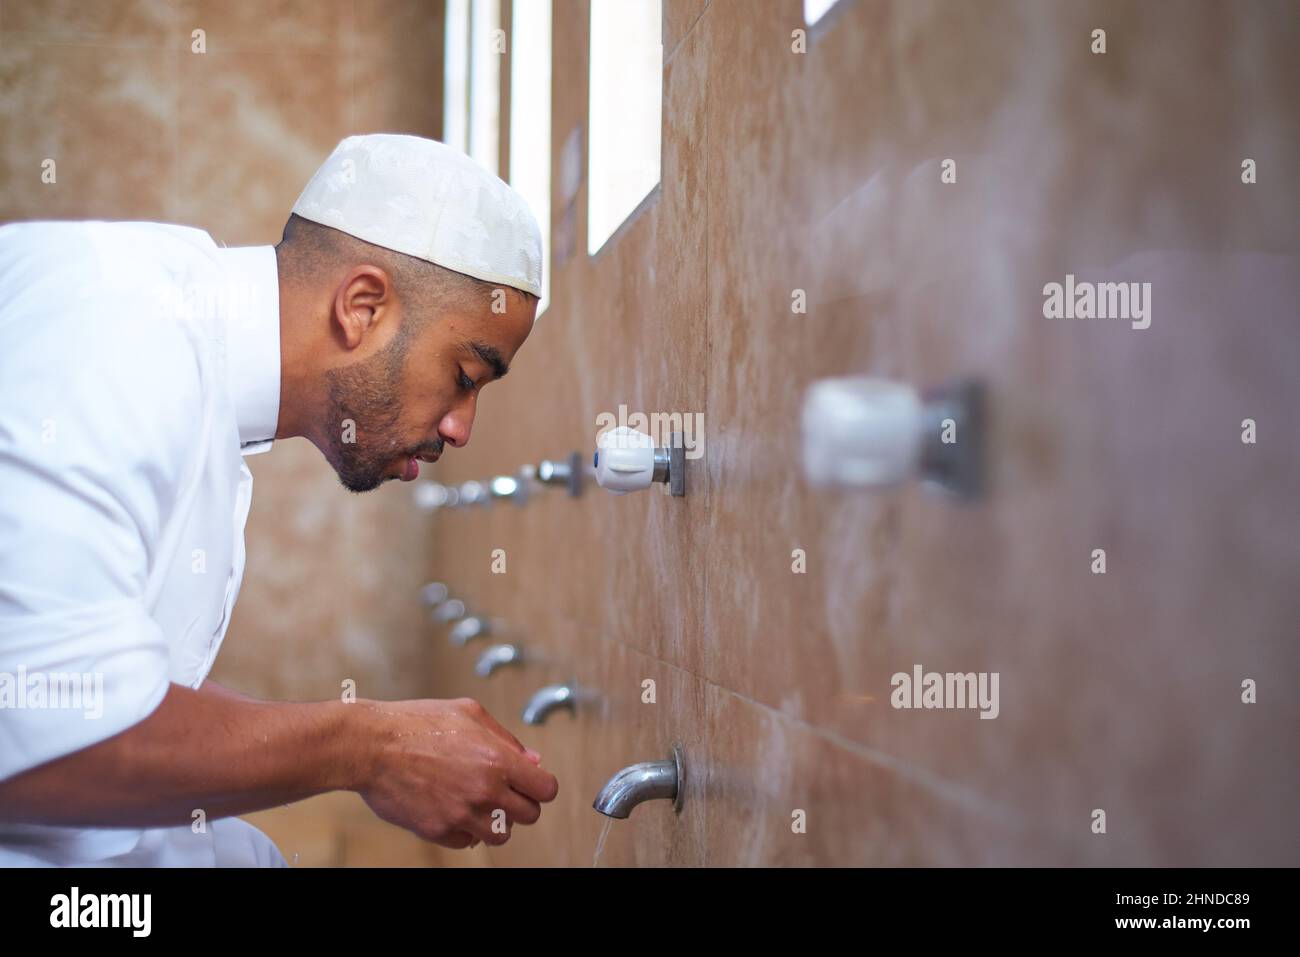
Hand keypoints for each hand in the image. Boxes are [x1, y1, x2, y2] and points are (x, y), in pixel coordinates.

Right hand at [353, 697, 557, 848]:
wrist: (371, 746)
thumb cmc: (417, 723)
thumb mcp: (469, 713)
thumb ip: (506, 738)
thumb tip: (532, 760)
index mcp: (497, 759)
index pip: (545, 790)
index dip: (540, 785)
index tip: (529, 782)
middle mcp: (484, 790)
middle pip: (530, 815)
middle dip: (521, 803)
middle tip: (503, 791)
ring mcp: (461, 814)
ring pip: (501, 834)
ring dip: (496, 820)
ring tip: (479, 802)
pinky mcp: (438, 830)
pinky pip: (468, 842)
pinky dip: (466, 830)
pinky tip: (455, 809)